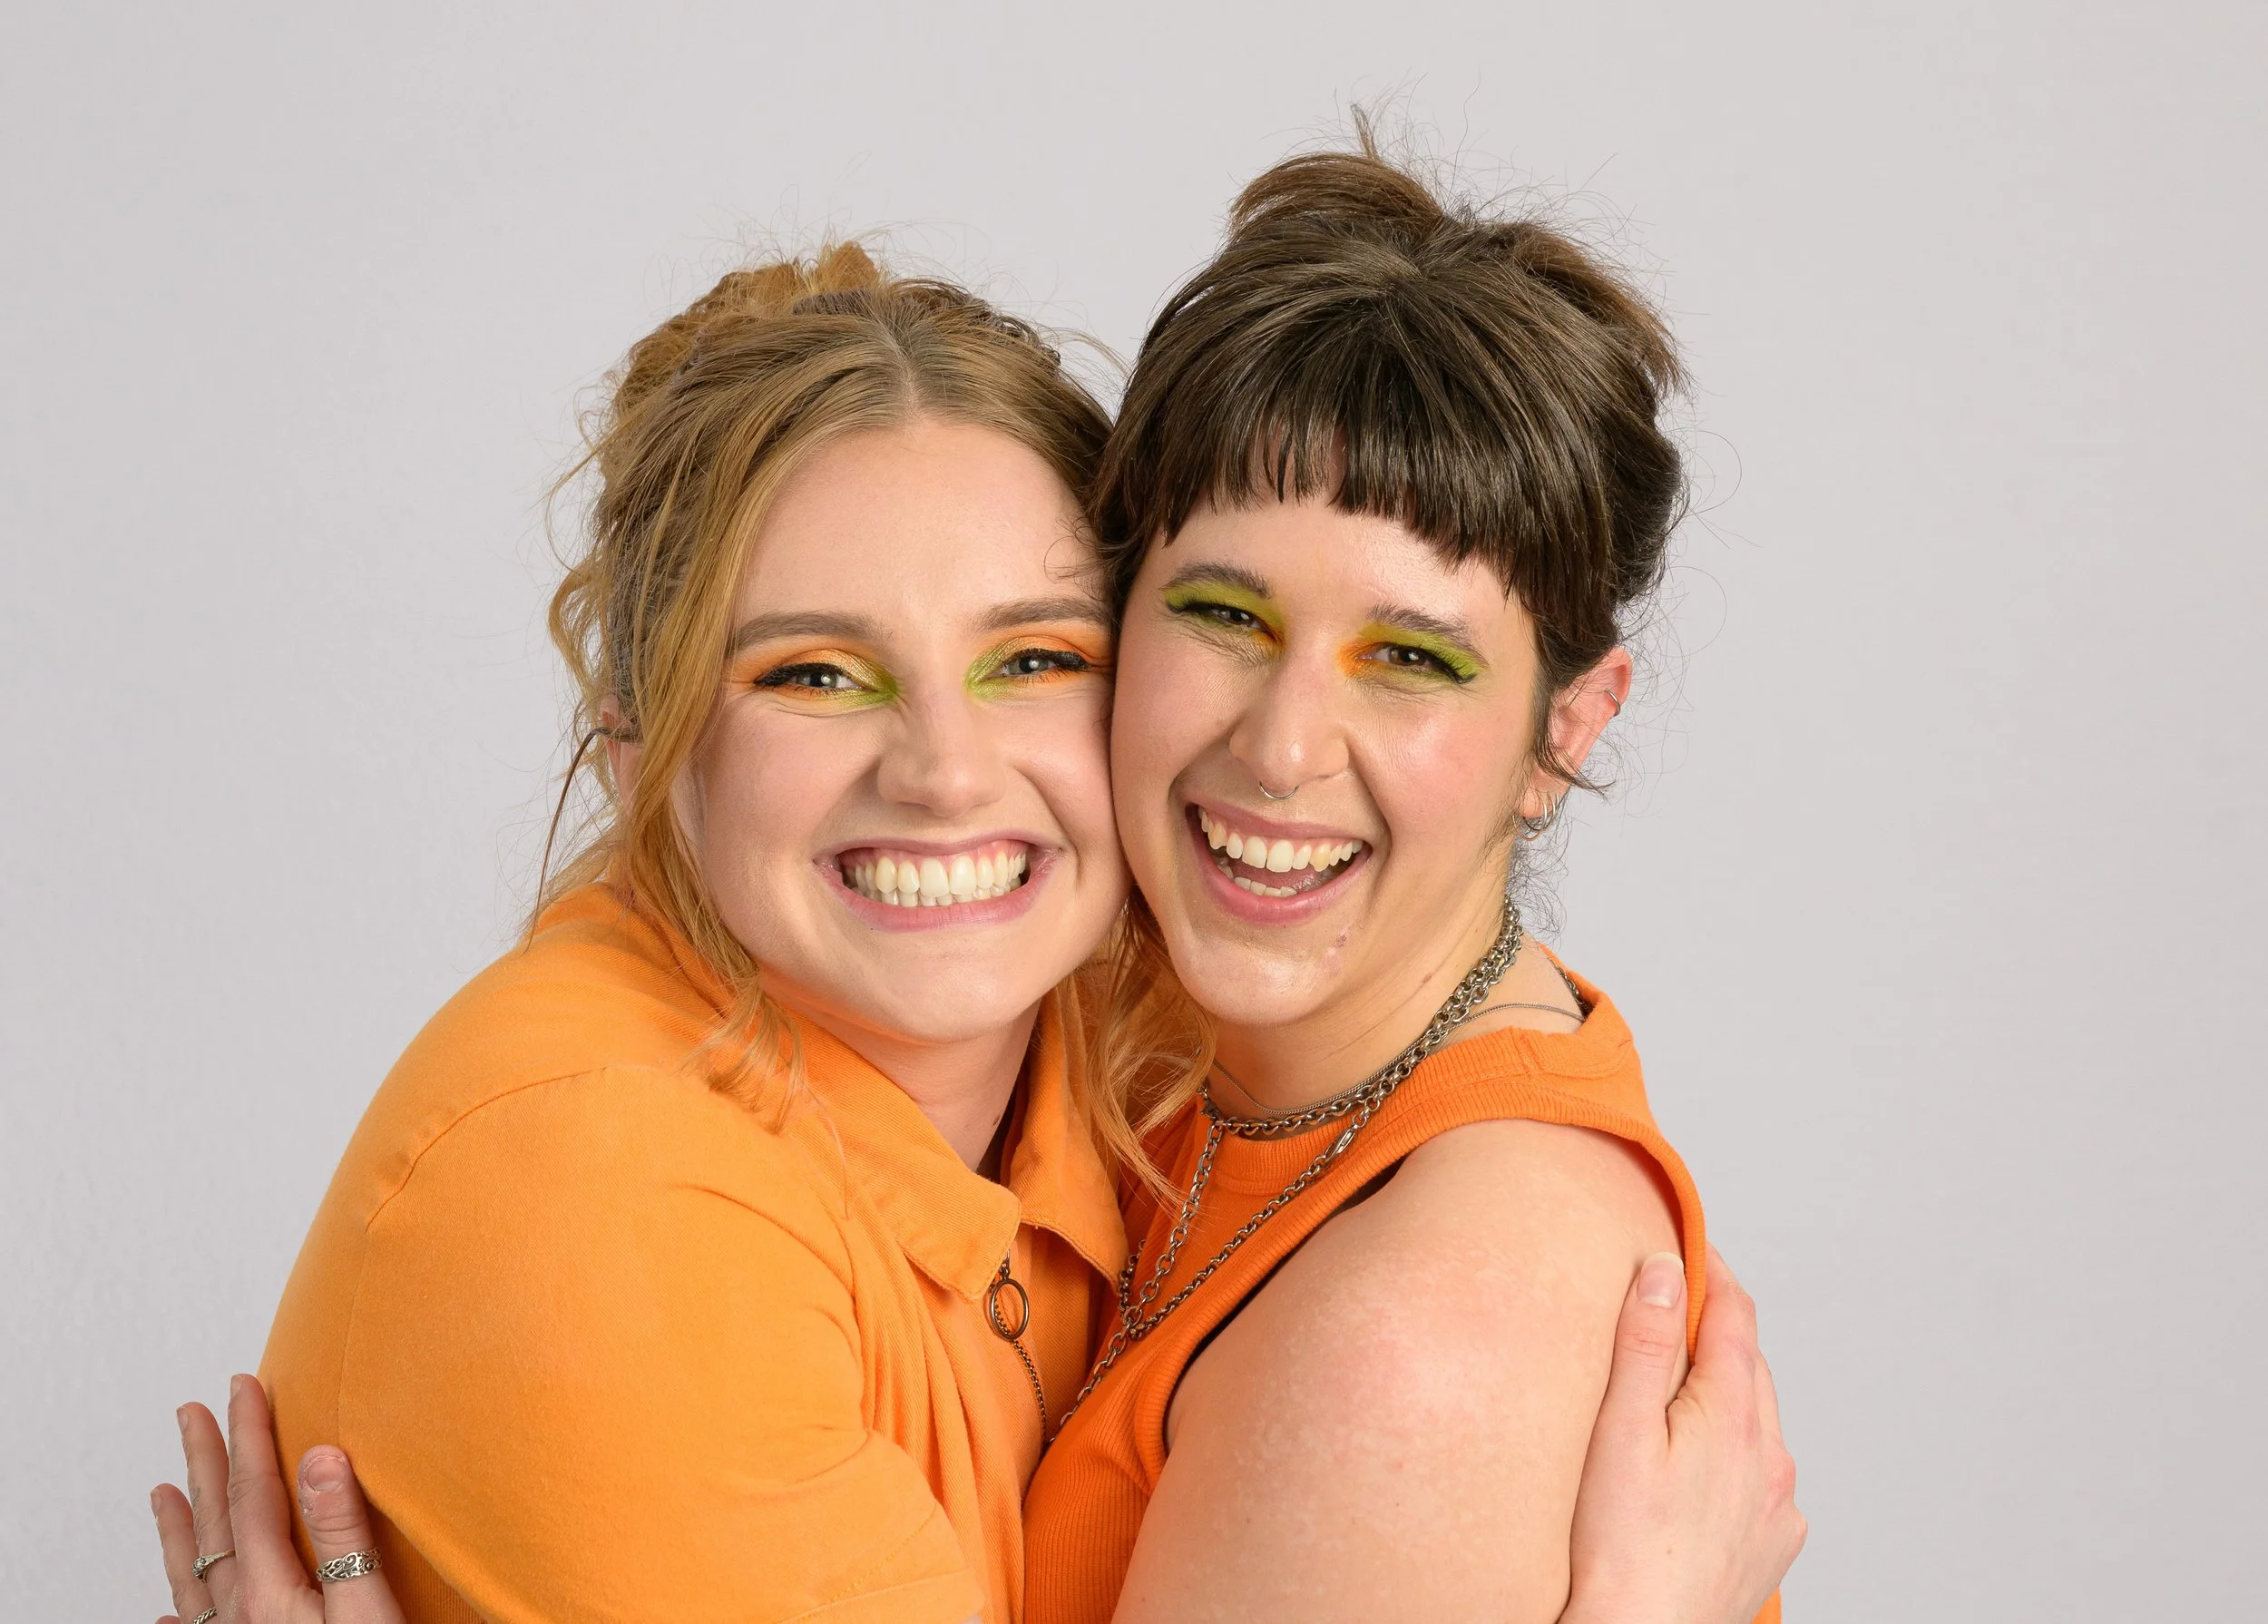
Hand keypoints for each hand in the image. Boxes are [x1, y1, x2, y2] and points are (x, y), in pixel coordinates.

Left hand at [150, 1373, 403, 1623]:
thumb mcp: (366, 1608)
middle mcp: (238, 1614)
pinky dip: (179, 1610)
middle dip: (206, 1461)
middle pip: (216, 1522)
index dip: (249, 1435)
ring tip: (163, 1492)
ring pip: (195, 1572)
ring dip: (182, 1526)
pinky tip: (168, 1609)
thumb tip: (321, 1458)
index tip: (244, 1388)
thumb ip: (343, 1536)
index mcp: (269, 1591)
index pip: (253, 1494)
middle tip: (191, 1414)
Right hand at [1560, 1248, 1805, 1623]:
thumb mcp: (1618, 1430)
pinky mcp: (1774, 1544)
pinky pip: (1761, 1475)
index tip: (1685, 1241)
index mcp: (1736, 1417)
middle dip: (1714, 1328)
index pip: (1736, 1314)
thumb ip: (1644, 1343)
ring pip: (1759, 1420)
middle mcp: (1773, 1457)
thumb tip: (1665, 1267)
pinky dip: (1732, 1451)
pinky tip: (1692, 1467)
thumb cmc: (1617, 1548)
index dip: (1710, 1270)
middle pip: (1751, 1363)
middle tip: (1666, 1306)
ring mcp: (1780, 1505)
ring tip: (1672, 1392)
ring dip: (1724, 1393)